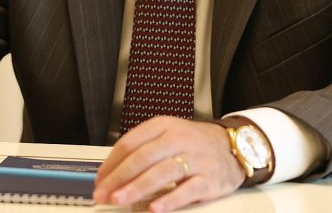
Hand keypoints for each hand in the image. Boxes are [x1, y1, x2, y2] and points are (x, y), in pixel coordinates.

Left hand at [93, 116, 244, 211]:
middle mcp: (178, 139)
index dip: (111, 164)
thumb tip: (110, 174)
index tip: (99, 181)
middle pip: (143, 157)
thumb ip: (141, 151)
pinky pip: (188, 189)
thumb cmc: (193, 144)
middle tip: (104, 194)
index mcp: (163, 126)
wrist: (232, 146)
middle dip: (119, 177)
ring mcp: (195, 158)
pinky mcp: (209, 178)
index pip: (130, 143)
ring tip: (121, 199)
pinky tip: (155, 209)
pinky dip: (170, 200)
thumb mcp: (167, 136)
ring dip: (138, 187)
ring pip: (163, 172)